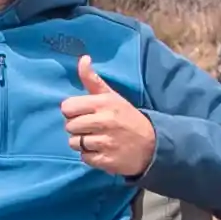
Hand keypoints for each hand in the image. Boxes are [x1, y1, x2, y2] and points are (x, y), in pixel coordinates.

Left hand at [60, 56, 155, 177]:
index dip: (72, 111)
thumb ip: (93, 79)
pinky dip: (90, 156)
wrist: (152, 144)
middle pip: (69, 126)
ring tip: (96, 140)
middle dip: (77, 128)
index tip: (83, 113)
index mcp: (103, 103)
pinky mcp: (107, 160)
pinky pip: (84, 158)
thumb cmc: (127, 117)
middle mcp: (104, 122)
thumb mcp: (112, 96)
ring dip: (82, 143)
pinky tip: (101, 151)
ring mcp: (106, 142)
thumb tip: (83, 58)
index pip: (67, 107)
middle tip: (91, 128)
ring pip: (74, 143)